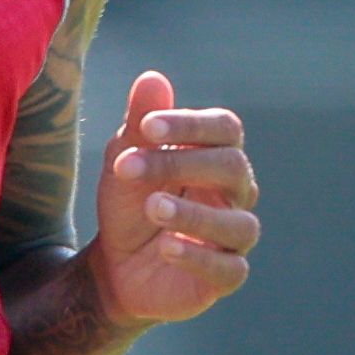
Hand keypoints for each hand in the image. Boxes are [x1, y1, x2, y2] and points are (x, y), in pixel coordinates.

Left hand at [85, 71, 258, 329]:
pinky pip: (230, 270)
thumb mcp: (126, 161)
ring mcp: (233, 237)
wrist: (115, 265)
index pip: (225, 129)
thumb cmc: (129, 203)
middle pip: (233, 168)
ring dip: (193, 214)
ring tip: (151, 207)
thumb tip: (152, 79)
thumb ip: (140, 124)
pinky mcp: (226, 276)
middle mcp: (235, 194)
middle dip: (182, 164)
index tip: (146, 127)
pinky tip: (166, 248)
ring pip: (239, 224)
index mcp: (216, 156)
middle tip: (128, 168)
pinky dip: (199, 258)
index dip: (190, 125)